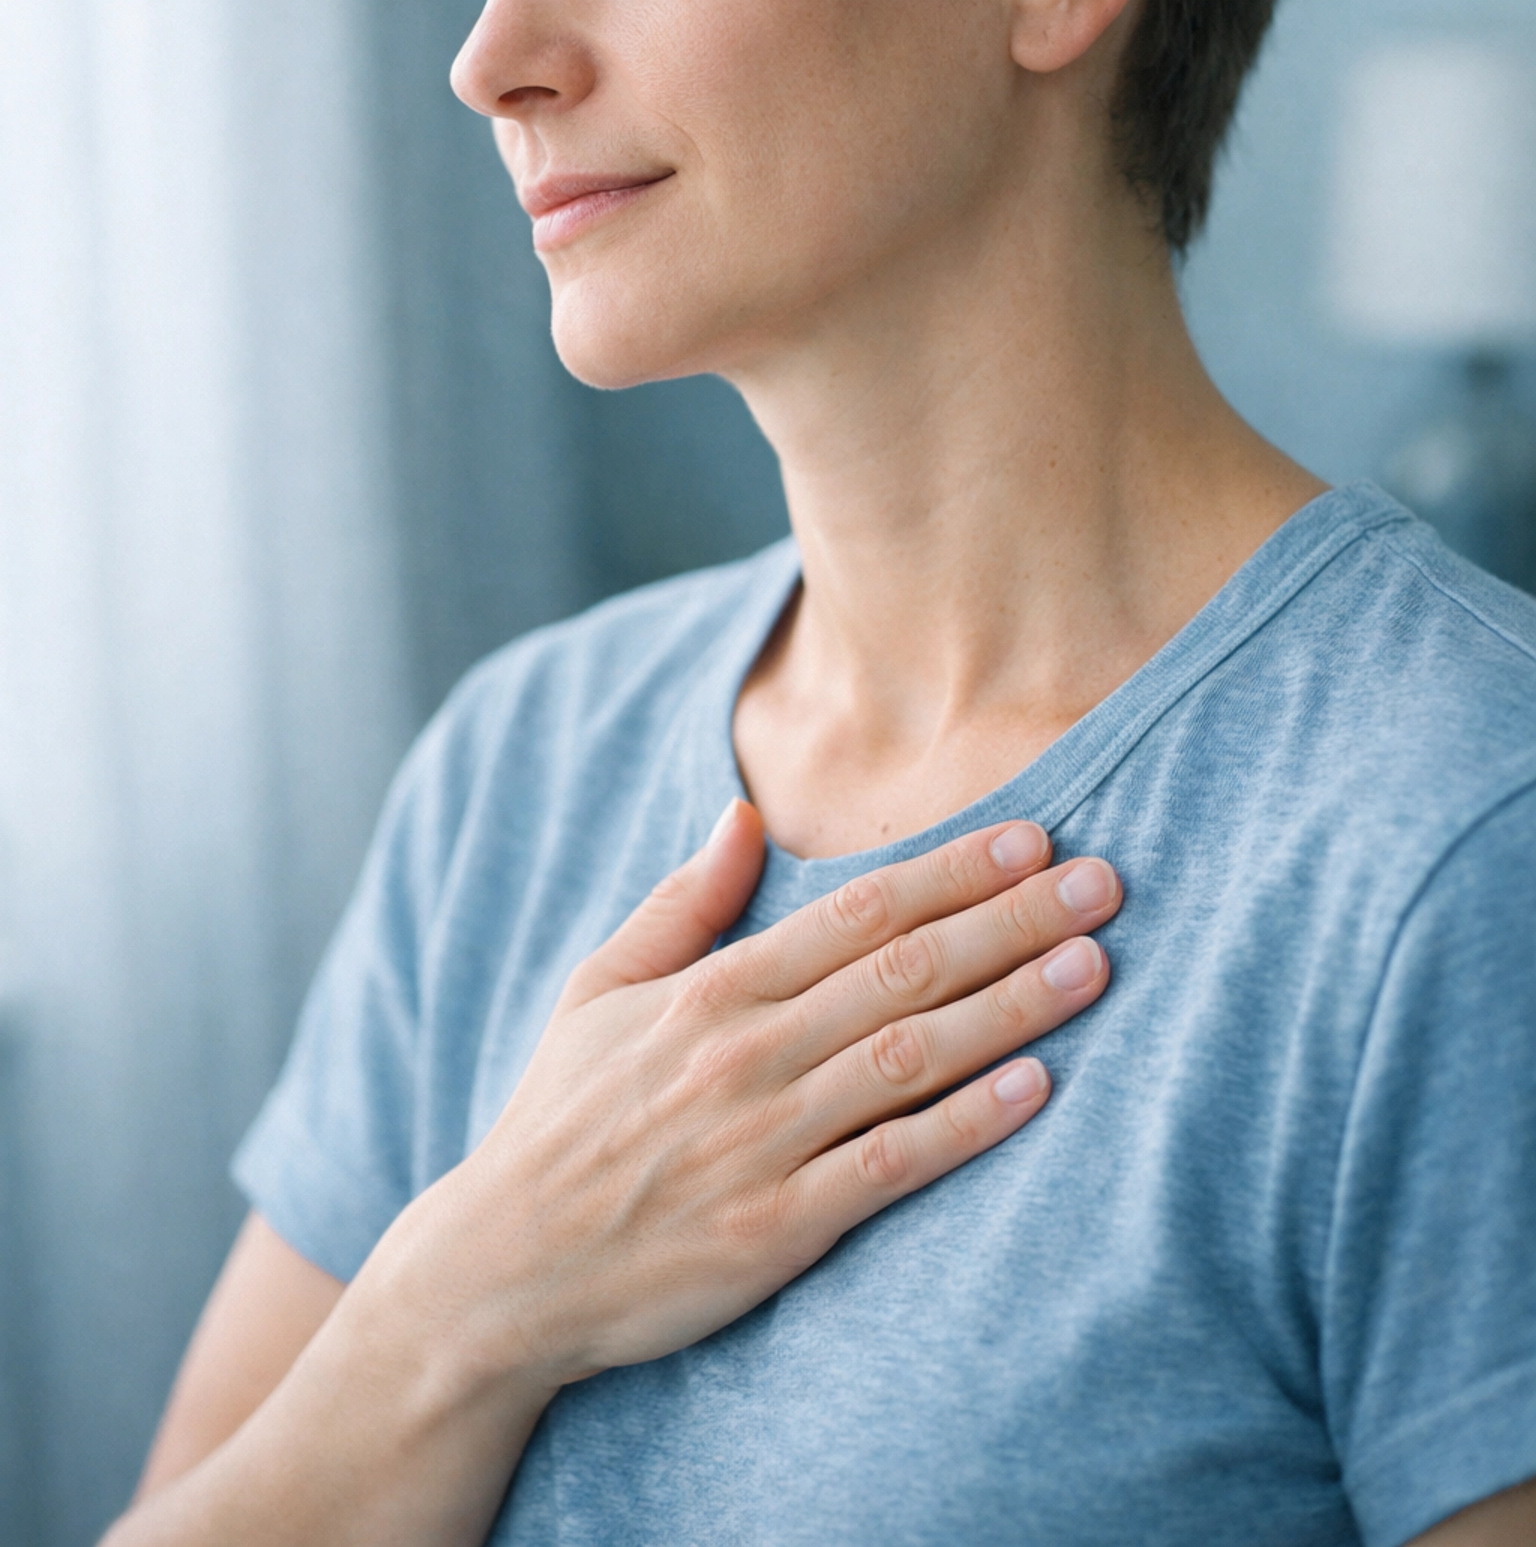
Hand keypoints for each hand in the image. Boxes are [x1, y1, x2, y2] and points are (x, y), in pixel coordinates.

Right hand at [390, 801, 1119, 1388]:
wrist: (499, 1274)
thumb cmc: (558, 1124)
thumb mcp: (595, 992)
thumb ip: (680, 904)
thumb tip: (741, 814)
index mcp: (709, 991)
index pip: (855, 912)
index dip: (951, 870)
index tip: (1032, 835)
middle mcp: (743, 1055)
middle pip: (902, 970)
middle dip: (1010, 919)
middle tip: (1104, 881)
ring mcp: (762, 1143)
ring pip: (910, 1056)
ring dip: (1010, 1004)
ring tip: (1095, 964)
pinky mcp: (775, 1231)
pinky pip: (889, 1167)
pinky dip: (965, 1125)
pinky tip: (1035, 1087)